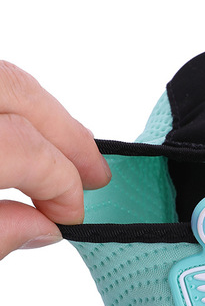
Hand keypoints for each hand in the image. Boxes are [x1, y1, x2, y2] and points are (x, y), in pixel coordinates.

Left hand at [0, 61, 110, 259]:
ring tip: (72, 150)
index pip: (24, 149)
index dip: (60, 185)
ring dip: (46, 114)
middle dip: (67, 135)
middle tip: (95, 174)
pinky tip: (29, 128)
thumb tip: (42, 228)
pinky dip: (16, 102)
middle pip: (18, 93)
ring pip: (5, 77)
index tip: (70, 216)